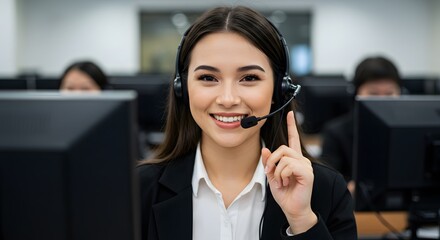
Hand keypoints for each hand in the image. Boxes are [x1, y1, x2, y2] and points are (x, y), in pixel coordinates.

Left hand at [262, 111, 316, 233]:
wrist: (292, 209)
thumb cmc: (284, 194)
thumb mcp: (272, 176)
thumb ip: (269, 162)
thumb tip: (265, 149)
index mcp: (294, 159)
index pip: (293, 139)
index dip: (291, 126)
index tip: (289, 114)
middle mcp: (301, 160)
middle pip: (282, 148)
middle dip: (272, 160)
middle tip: (270, 173)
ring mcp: (306, 166)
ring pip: (284, 157)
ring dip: (277, 170)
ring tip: (281, 181)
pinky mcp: (307, 173)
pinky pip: (289, 166)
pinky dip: (282, 175)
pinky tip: (285, 182)